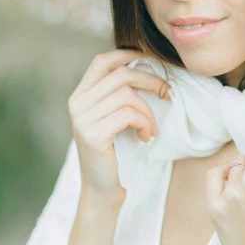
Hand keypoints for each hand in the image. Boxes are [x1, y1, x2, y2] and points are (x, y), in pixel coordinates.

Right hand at [67, 49, 170, 203]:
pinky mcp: (93, 134)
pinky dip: (145, 123)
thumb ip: (119, 93)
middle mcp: (77, 103)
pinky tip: (145, 137)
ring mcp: (82, 118)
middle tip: (168, 93)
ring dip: (148, 111)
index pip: (103, 60)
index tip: (153, 60)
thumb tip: (149, 65)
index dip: (129, 54)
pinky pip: (129, 114)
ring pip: (127, 95)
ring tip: (152, 128)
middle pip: (120, 74)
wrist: (101, 190)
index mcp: (80, 95)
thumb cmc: (115, 152)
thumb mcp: (113, 117)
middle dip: (150, 80)